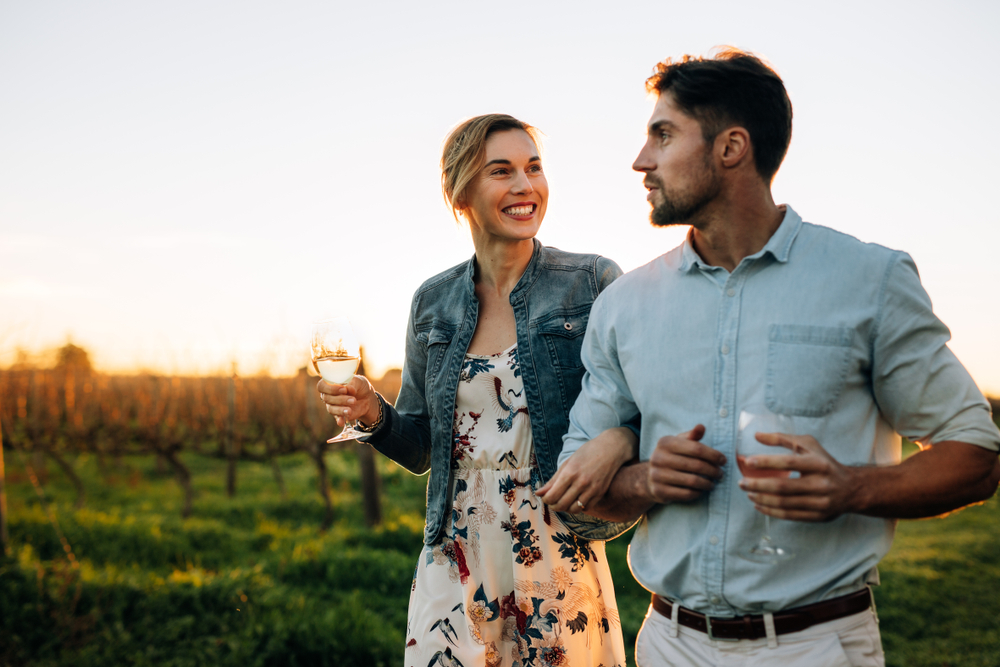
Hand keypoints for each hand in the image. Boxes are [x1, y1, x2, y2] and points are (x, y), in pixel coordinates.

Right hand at [317, 376, 379, 427]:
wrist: (367, 398)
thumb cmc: (359, 386)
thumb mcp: (358, 381)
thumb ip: (352, 384)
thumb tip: (348, 388)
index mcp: (330, 384)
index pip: (322, 386)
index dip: (330, 388)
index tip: (343, 389)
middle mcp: (328, 395)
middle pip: (327, 398)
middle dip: (340, 399)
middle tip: (353, 399)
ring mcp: (333, 406)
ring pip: (331, 409)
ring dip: (341, 410)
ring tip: (351, 410)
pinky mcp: (339, 415)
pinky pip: (337, 418)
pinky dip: (339, 420)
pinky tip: (342, 422)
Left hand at [538, 427, 638, 512]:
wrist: (612, 449)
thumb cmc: (588, 452)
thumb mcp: (568, 462)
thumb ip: (553, 480)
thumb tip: (539, 493)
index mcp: (570, 473)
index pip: (552, 496)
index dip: (546, 500)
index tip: (546, 497)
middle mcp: (581, 483)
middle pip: (561, 505)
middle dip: (554, 506)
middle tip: (553, 502)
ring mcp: (592, 489)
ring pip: (574, 509)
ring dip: (566, 509)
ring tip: (564, 502)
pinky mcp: (600, 493)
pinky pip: (586, 507)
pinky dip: (578, 507)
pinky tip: (576, 500)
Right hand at [647, 425, 724, 502]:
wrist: (649, 477)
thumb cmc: (670, 457)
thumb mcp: (678, 443)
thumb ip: (692, 436)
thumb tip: (701, 427)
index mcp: (665, 443)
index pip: (696, 448)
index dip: (713, 455)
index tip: (723, 460)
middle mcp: (658, 458)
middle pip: (696, 465)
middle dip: (713, 470)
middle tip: (720, 474)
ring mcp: (657, 475)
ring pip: (692, 481)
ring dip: (707, 483)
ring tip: (713, 483)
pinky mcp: (659, 491)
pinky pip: (686, 494)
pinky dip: (698, 493)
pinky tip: (701, 490)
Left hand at [737, 432, 857, 521]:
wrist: (852, 488)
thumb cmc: (824, 463)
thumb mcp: (808, 445)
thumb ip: (782, 439)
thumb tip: (757, 436)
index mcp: (818, 463)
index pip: (788, 462)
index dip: (766, 462)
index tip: (748, 461)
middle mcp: (820, 484)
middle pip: (782, 487)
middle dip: (757, 485)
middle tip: (741, 483)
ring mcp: (820, 502)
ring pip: (783, 503)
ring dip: (761, 499)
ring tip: (748, 493)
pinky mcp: (818, 516)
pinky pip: (789, 515)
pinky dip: (770, 511)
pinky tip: (758, 505)